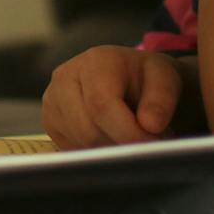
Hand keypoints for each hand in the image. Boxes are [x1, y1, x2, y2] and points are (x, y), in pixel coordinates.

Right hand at [42, 46, 181, 148]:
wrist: (129, 77)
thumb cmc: (145, 78)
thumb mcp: (164, 79)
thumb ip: (162, 99)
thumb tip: (150, 125)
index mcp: (94, 61)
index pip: (101, 105)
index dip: (126, 132)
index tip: (150, 145)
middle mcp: (65, 77)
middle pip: (87, 130)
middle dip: (120, 145)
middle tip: (144, 143)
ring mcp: (52, 100)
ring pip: (79, 144)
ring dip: (109, 150)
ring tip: (129, 137)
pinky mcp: (49, 121)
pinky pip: (72, 150)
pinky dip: (95, 152)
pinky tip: (110, 138)